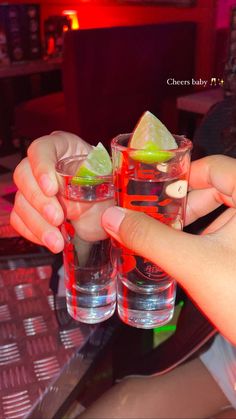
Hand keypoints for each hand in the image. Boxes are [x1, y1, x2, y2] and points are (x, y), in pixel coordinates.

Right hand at [10, 131, 110, 252]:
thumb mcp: (109, 181)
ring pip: (20, 202)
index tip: (52, 189)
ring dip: (37, 223)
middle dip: (39, 201)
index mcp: (63, 148)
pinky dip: (33, 232)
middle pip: (24, 176)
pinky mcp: (29, 209)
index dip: (42, 168)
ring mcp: (34, 187)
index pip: (41, 149)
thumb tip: (92, 191)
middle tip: (58, 218)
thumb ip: (101, 182)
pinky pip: (19, 220)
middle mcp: (44, 165)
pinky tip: (50, 240)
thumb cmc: (108, 188)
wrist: (106, 210)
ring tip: (57, 241)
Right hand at [102, 155, 235, 342]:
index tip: (154, 192)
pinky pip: (229, 230)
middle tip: (157, 219)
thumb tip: (113, 218)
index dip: (180, 177)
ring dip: (192, 222)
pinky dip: (206, 236)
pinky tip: (188, 253)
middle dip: (182, 204)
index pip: (213, 167)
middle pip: (216, 187)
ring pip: (222, 210)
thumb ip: (149, 238)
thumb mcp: (192, 263)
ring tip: (167, 237)